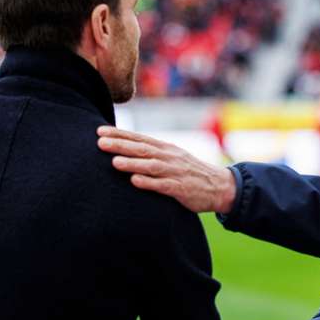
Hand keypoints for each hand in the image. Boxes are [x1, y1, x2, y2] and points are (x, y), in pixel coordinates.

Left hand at [97, 126, 235, 213]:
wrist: (219, 186)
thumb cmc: (189, 172)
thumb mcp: (172, 157)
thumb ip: (152, 153)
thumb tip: (126, 149)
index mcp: (165, 148)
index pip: (139, 139)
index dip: (119, 134)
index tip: (100, 131)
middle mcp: (169, 157)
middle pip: (142, 149)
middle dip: (121, 145)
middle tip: (100, 142)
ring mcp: (175, 172)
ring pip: (151, 166)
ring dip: (132, 163)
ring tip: (114, 162)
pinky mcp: (181, 188)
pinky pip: (163, 185)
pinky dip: (149, 182)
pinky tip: (135, 181)